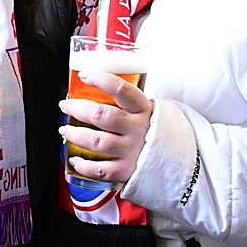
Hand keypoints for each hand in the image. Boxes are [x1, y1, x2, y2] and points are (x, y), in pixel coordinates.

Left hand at [59, 69, 152, 185]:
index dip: (100, 80)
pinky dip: (83, 165)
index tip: (84, 75)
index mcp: (144, 109)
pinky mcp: (127, 171)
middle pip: (102, 116)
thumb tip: (102, 85)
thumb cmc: (159, 132)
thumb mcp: (151, 111)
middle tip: (66, 106)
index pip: (121, 89)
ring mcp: (132, 151)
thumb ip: (131, 102)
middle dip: (78, 109)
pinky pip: (100, 169)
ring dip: (75, 135)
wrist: (182, 163)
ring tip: (65, 131)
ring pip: (96, 142)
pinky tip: (75, 159)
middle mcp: (137, 129)